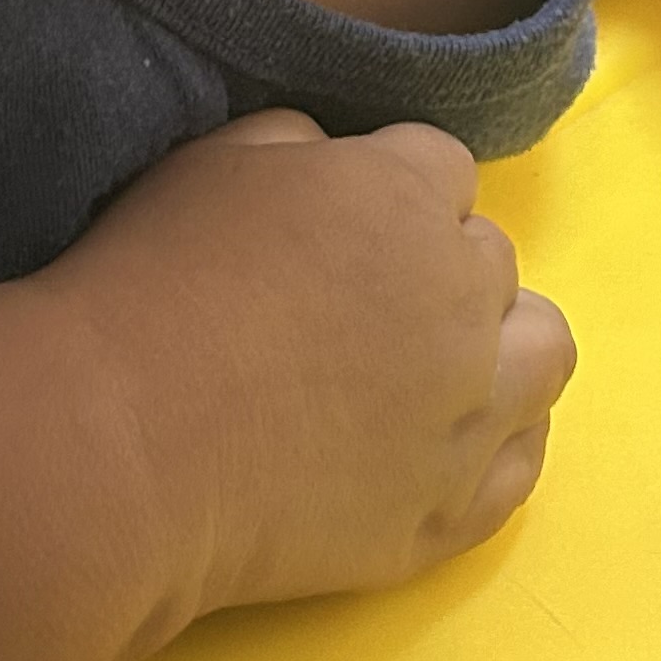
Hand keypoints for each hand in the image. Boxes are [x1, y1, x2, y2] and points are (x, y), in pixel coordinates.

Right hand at [33, 114, 574, 660]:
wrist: (116, 447)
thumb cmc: (149, 291)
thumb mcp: (212, 164)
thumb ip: (298, 145)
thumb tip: (334, 165)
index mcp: (407, 199)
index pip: (442, 169)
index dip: (387, 192)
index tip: (332, 228)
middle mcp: (462, 302)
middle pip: (492, 261)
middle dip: (437, 268)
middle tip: (356, 305)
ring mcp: (467, 416)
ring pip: (544, 354)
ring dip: (503, 346)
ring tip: (434, 368)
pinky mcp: (446, 514)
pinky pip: (522, 469)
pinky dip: (500, 444)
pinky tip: (451, 438)